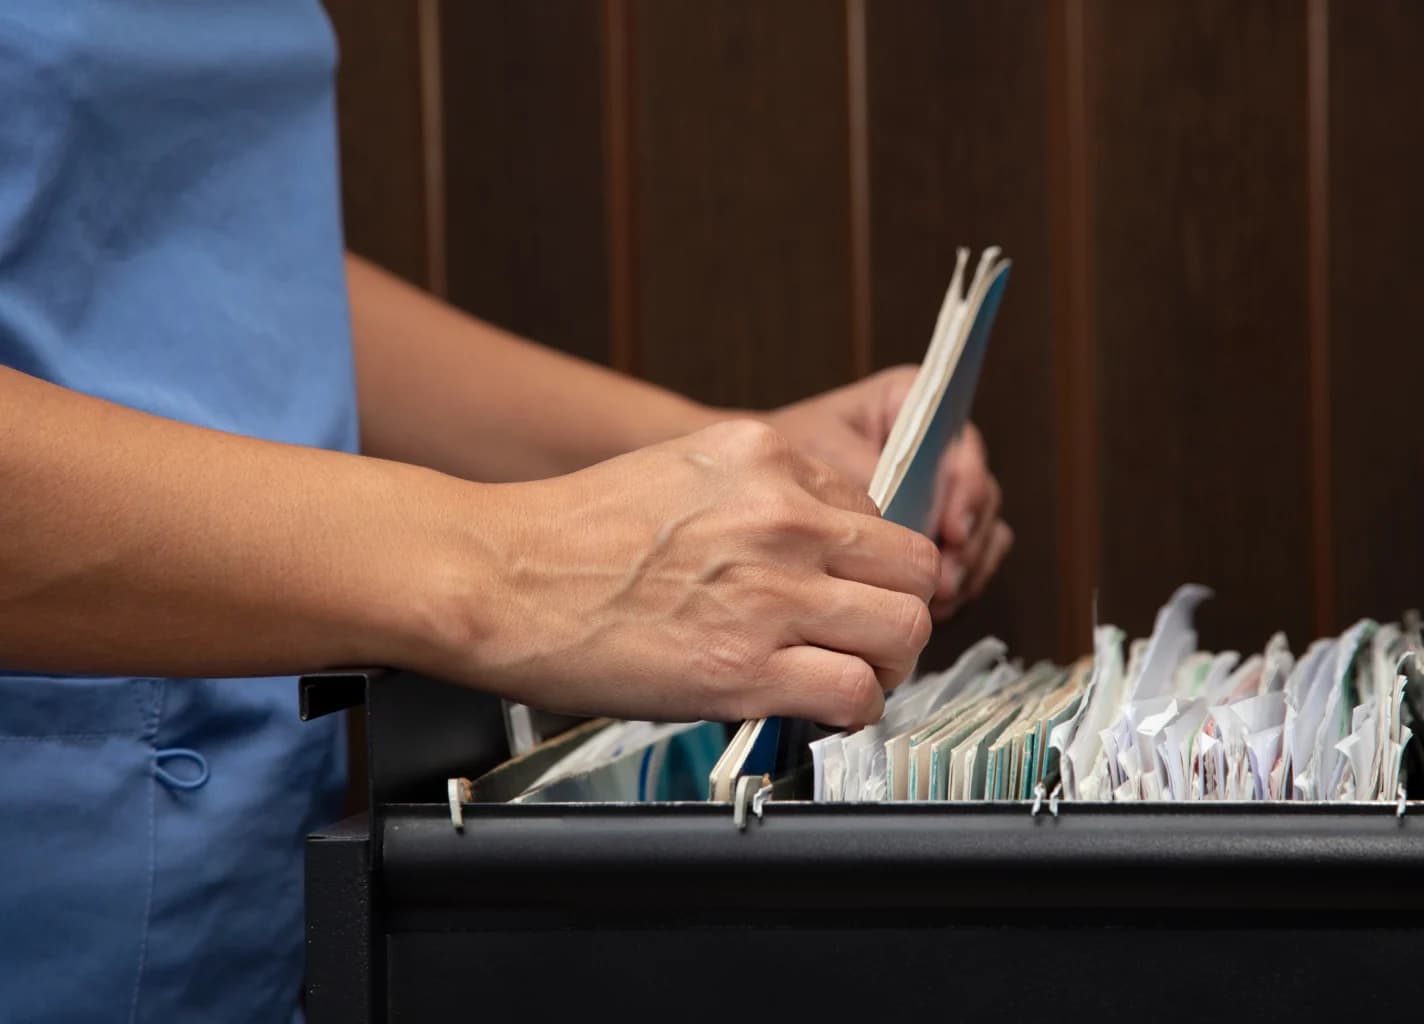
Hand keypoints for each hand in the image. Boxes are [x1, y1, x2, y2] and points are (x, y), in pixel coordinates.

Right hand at [454, 420, 940, 727]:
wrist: (498, 579)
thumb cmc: (572, 533)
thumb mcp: (681, 470)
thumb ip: (759, 495)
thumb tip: (815, 541)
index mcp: (767, 457)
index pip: (877, 512)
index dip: (866, 562)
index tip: (843, 588)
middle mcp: (785, 516)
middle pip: (914, 567)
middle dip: (899, 608)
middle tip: (868, 634)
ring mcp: (771, 592)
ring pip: (905, 630)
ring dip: (888, 662)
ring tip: (854, 673)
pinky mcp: (746, 668)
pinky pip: (855, 693)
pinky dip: (854, 708)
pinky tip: (823, 706)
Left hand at [762, 365, 1011, 619]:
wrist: (752, 482)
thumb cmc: (783, 454)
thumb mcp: (817, 453)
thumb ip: (864, 476)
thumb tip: (900, 519)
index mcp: (911, 401)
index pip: (959, 442)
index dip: (965, 489)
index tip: (951, 529)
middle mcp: (937, 442)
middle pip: (979, 494)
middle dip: (968, 541)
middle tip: (946, 581)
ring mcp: (941, 489)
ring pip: (980, 531)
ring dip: (966, 568)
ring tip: (939, 600)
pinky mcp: (936, 530)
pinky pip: (967, 559)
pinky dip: (956, 584)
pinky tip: (934, 607)